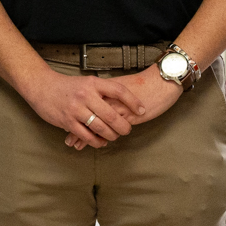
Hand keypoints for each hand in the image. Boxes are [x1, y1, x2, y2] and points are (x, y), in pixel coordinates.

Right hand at [24, 67, 144, 148]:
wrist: (42, 87)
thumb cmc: (66, 86)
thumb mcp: (86, 82)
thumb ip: (101, 91)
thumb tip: (123, 103)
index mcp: (93, 83)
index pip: (119, 91)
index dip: (133, 101)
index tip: (142, 110)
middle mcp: (86, 95)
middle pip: (112, 115)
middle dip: (124, 126)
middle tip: (128, 130)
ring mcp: (76, 109)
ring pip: (101, 128)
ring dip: (111, 135)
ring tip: (115, 136)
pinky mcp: (68, 122)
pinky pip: (87, 136)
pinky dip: (97, 142)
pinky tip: (101, 142)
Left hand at [63, 67, 182, 147]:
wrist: (161, 80)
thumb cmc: (145, 84)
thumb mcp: (124, 86)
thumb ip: (111, 94)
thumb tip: (101, 101)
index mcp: (105, 88)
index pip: (84, 102)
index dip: (74, 111)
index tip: (63, 119)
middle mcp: (106, 96)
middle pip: (85, 113)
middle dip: (75, 126)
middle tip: (67, 138)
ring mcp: (115, 106)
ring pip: (94, 122)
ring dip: (83, 135)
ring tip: (73, 144)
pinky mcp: (126, 116)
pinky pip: (109, 129)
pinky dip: (98, 138)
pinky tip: (93, 145)